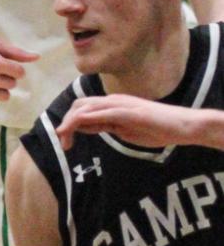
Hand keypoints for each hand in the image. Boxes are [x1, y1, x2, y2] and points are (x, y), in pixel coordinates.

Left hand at [57, 93, 201, 149]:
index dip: (69, 123)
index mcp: (112, 105)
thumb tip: (87, 127)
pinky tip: (78, 126)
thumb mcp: (124, 130)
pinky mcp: (129, 111)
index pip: (83, 108)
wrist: (181, 126)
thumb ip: (106, 126)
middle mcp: (114, 100)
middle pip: (79, 105)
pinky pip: (103, 112)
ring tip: (65, 140)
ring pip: (87, 107)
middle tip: (64, 144)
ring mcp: (121, 104)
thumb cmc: (156, 129)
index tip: (66, 142)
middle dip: (66, 123)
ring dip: (72, 123)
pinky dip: (87, 118)